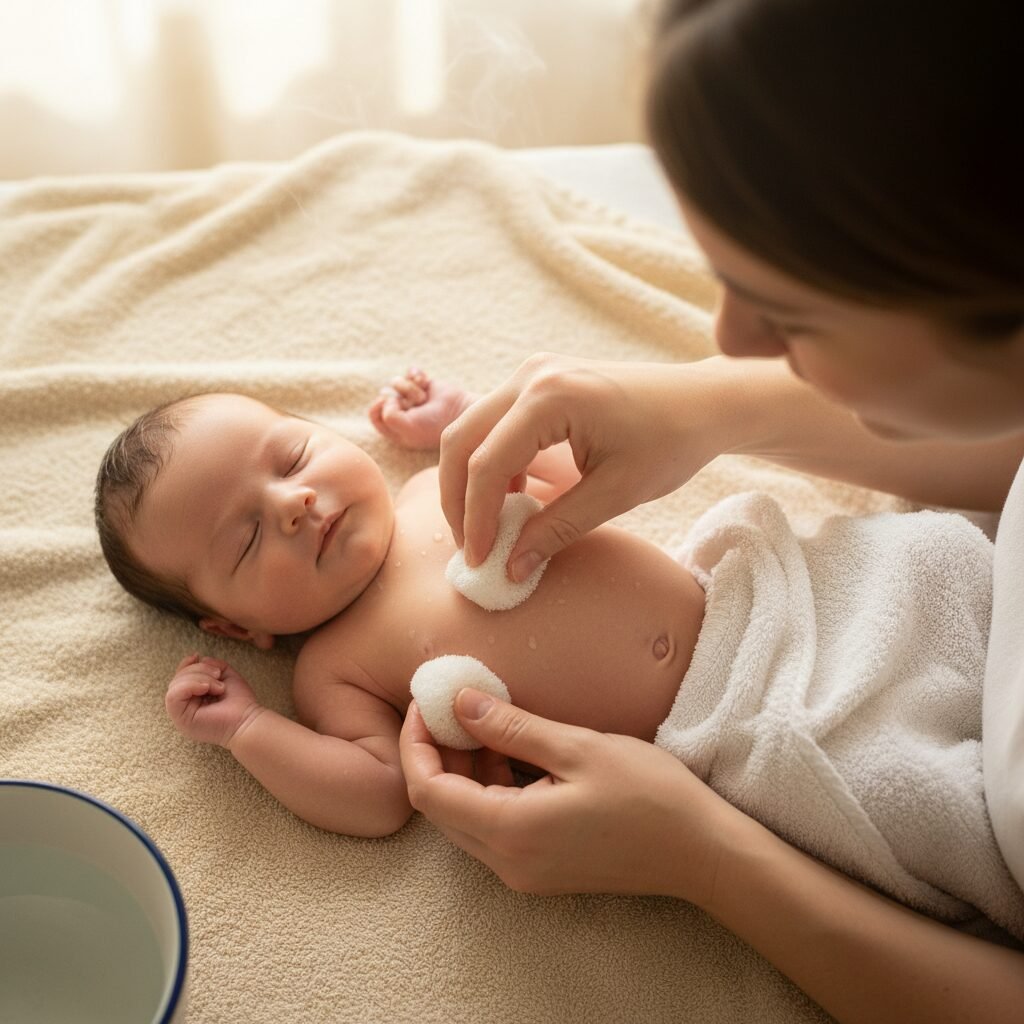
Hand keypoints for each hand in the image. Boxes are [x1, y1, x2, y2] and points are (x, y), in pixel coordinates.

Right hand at [165, 654, 262, 747]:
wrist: (247, 720)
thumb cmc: (239, 701)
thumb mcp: (224, 675)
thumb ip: (210, 665)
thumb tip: (196, 658)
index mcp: (192, 699)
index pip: (179, 678)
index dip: (185, 664)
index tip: (197, 656)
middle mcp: (184, 707)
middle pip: (177, 679)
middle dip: (198, 670)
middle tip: (218, 675)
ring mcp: (180, 715)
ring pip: (174, 686)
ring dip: (198, 678)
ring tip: (218, 686)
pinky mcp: (181, 719)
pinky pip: (173, 696)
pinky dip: (190, 685)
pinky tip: (207, 688)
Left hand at [369, 367, 475, 450]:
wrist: (460, 412)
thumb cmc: (433, 425)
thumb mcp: (407, 428)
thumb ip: (388, 416)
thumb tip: (387, 398)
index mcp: (395, 428)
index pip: (375, 414)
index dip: (377, 407)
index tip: (385, 403)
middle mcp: (402, 413)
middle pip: (384, 396)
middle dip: (397, 397)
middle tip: (412, 405)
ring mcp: (412, 397)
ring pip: (396, 382)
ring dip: (410, 388)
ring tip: (423, 398)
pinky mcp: (423, 384)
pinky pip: (410, 372)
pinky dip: (416, 374)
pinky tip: (425, 382)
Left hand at [400, 688, 735, 900]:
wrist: (701, 851)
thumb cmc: (648, 794)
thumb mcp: (576, 747)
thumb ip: (510, 727)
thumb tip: (458, 703)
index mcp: (509, 832)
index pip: (428, 790)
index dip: (416, 743)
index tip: (427, 701)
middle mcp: (506, 862)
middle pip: (439, 807)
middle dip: (436, 753)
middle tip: (451, 705)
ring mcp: (523, 872)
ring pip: (463, 818)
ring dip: (463, 770)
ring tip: (483, 722)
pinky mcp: (539, 869)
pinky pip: (491, 827)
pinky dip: (488, 789)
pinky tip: (511, 754)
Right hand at [439, 353, 732, 574]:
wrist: (704, 403)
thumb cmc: (671, 442)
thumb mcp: (616, 494)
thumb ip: (557, 529)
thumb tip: (510, 568)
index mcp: (550, 397)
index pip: (487, 463)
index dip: (477, 518)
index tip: (480, 561)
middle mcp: (532, 376)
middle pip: (461, 439)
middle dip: (457, 499)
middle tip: (470, 547)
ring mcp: (533, 373)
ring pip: (471, 430)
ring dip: (470, 481)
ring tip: (487, 530)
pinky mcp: (539, 382)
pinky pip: (495, 424)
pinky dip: (491, 463)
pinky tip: (512, 500)